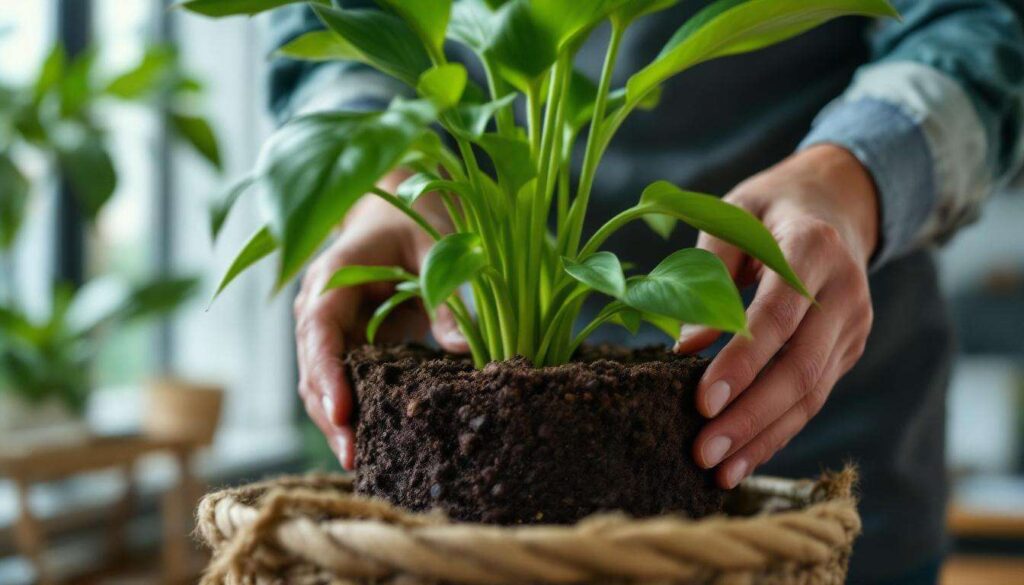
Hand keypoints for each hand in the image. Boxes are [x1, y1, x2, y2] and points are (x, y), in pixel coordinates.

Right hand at [293, 171, 467, 469]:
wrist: (399, 202)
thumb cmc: (417, 215)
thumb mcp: (438, 247)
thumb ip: (446, 295)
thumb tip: (463, 352)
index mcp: (334, 277)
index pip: (318, 331)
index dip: (327, 375)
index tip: (344, 413)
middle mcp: (320, 305)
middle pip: (312, 368)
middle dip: (330, 414)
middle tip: (355, 457)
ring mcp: (328, 326)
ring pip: (320, 382)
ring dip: (336, 421)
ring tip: (361, 462)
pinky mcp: (346, 341)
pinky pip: (341, 380)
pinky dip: (351, 410)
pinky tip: (370, 441)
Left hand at [676, 145, 878, 488]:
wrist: (836, 204)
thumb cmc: (768, 210)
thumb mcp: (733, 216)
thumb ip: (710, 273)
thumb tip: (688, 345)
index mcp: (813, 249)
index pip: (778, 316)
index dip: (741, 361)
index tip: (702, 400)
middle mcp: (845, 291)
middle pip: (800, 367)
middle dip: (749, 416)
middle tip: (702, 452)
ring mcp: (853, 325)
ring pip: (811, 393)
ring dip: (763, 437)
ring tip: (718, 471)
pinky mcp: (847, 350)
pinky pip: (813, 398)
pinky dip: (777, 432)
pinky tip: (743, 459)